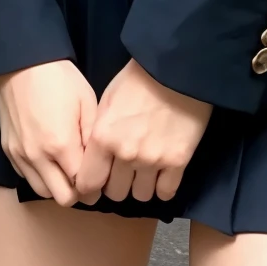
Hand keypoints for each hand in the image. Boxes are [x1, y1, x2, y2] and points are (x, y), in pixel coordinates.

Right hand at [0, 60, 97, 206]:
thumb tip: (97, 165)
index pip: (83, 187)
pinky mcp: (7, 149)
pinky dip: (39, 174)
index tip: (100, 177)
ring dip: (57, 185)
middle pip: (63, 198)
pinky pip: (26, 176)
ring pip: (43, 191)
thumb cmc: (59, 78)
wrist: (21, 61)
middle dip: (77, 192)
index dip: (95, 186)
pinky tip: (47, 157)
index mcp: (61, 145)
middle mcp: (37, 156)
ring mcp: (19, 154)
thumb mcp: (87, 103)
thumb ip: (92, 140)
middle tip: (85, 176)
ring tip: (65, 167)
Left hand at [74, 59, 211, 205]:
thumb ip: (98, 134)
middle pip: (115, 193)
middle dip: (117, 185)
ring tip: (143, 171)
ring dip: (140, 186)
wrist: (174, 69)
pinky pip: (165, 193)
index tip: (94, 186)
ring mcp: (153, 160)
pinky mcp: (178, 162)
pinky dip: (162, 187)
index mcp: (103, 137)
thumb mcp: (106, 102)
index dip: (89, 187)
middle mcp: (126, 154)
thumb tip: (93, 159)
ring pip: (140, 196)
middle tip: (122, 173)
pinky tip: (161, 174)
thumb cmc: (137, 80)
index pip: (88, 182)